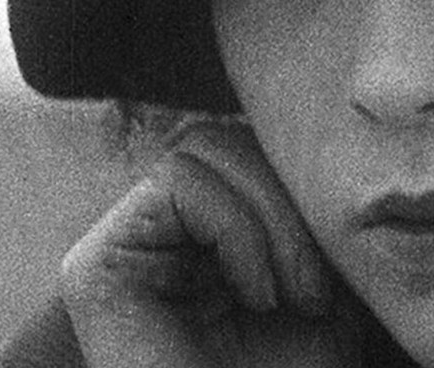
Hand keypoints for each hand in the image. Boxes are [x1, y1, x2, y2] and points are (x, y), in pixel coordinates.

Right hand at [59, 120, 358, 367]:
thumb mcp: (324, 286)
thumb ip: (313, 216)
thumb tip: (333, 147)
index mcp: (204, 235)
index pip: (249, 150)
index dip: (299, 188)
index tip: (338, 266)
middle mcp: (156, 235)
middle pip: (227, 139)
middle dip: (289, 202)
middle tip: (315, 287)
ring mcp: (122, 247)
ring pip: (204, 147)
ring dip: (270, 220)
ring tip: (289, 294)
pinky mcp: (96, 266)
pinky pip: (178, 182)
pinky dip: (238, 229)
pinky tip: (254, 294)